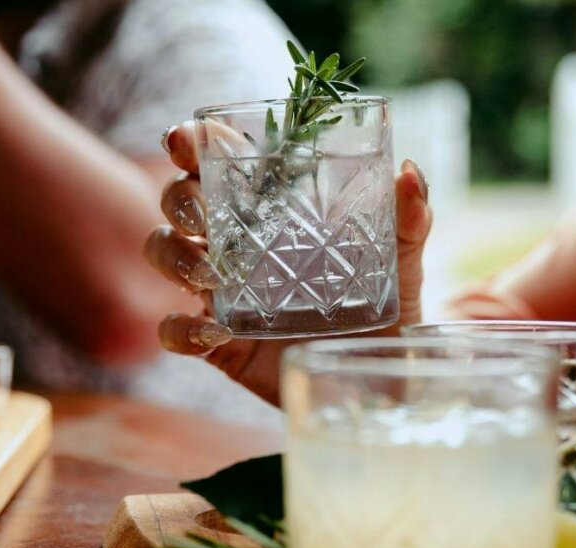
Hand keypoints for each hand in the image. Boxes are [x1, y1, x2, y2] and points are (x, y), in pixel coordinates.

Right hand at [144, 122, 432, 405]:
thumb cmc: (385, 311)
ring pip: (165, 254)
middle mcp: (236, 243)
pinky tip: (213, 334)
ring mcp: (221, 292)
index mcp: (272, 210)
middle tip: (202, 214)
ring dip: (175, 257)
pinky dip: (180, 331)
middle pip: (179, 201)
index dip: (192, 141)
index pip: (219, 161)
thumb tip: (410, 173)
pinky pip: (175, 332)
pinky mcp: (218, 343)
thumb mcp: (403, 264)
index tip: (187, 137)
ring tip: (210, 274)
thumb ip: (409, 220)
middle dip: (178, 197)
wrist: (381, 382)